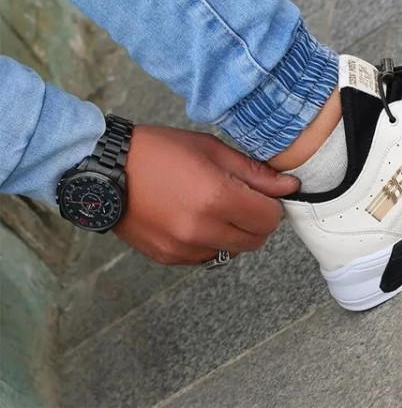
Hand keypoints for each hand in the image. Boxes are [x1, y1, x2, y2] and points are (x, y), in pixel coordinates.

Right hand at [114, 125, 298, 265]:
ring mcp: (184, 248)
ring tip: (213, 205)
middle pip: (256, 240)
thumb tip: (288, 186)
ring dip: (233, 232)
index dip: (272, 204)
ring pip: (232, 250)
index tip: (263, 192)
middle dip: (257, 220)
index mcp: (216, 198)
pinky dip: (210, 241)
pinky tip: (193, 216)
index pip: (270, 218)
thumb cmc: (160, 151)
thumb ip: (254, 172)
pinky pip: (206, 256)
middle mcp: (202, 229)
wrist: (106, 171)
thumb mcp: (212, 149)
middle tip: (241, 198)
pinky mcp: (169, 258)